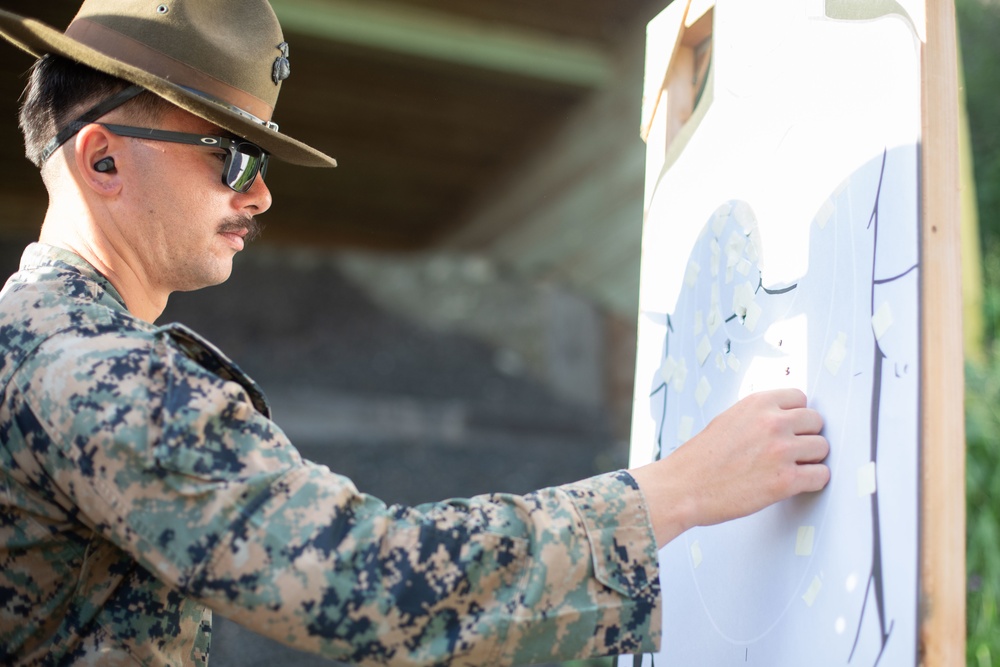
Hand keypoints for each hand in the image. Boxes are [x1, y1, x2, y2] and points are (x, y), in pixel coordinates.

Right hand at [630, 388, 829, 547]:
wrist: (682, 488)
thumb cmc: (700, 459)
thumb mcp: (728, 420)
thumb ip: (758, 416)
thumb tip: (786, 418)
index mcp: (757, 403)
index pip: (801, 398)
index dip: (796, 416)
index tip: (791, 428)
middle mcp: (772, 422)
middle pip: (816, 422)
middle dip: (806, 436)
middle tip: (791, 451)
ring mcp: (781, 451)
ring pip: (822, 448)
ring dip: (811, 460)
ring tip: (792, 468)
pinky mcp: (786, 481)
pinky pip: (821, 475)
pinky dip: (813, 481)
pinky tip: (796, 484)